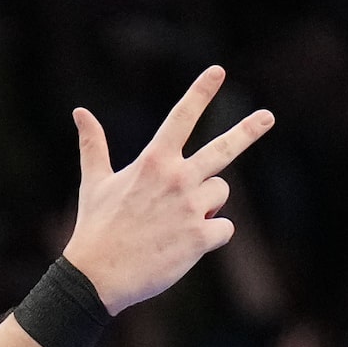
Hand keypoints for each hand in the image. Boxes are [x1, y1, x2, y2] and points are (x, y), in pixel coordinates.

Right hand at [60, 67, 275, 314]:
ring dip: (207, 204)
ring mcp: (190, 208)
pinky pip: (224, 228)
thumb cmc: (96, 228)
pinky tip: (186, 244)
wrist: (98, 276)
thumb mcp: (94, 182)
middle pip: (223, 149)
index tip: (218, 70)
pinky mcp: (199, 238)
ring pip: (220, 193)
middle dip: (247, 130)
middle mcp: (177, 179)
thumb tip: (79, 112)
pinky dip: (212, 235)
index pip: (182, 117)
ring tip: (177, 221)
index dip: (201, 91)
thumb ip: (93, 145)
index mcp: (153, 161)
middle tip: (267, 117)